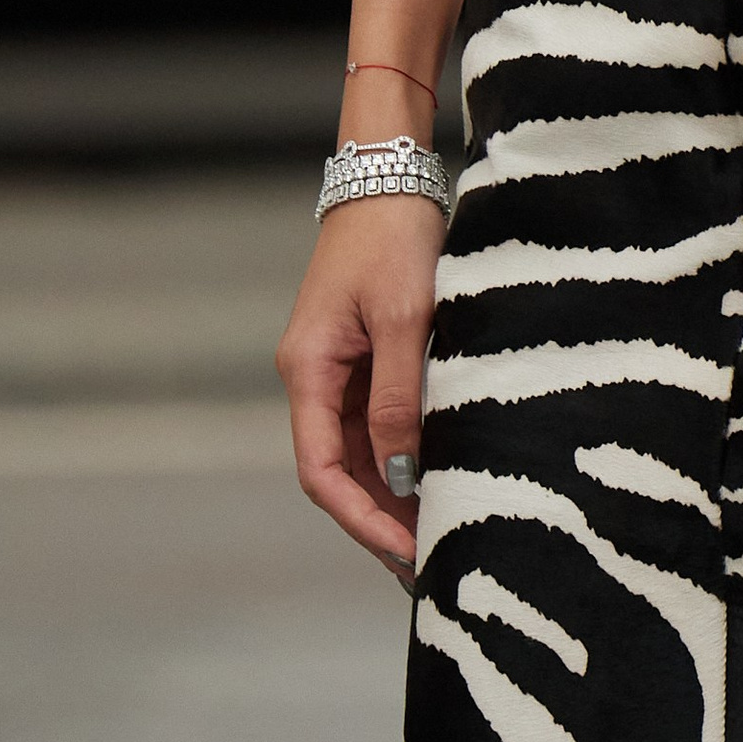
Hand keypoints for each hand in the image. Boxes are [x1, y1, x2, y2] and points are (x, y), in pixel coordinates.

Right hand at [276, 194, 446, 571]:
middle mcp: (314, 378)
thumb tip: (401, 474)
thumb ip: (399, 398)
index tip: (404, 554)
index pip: (321, 471)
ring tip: (434, 537)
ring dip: (390, 494)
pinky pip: (375, 423)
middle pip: (338, 470)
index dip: (360, 519)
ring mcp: (337, 369)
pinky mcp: (362, 357)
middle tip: (425, 566)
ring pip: (358, 452)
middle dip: (377, 519)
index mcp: (308, 371)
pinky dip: (400, 456)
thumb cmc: (392, 237)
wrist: (389, 175)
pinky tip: (432, 481)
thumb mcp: (402, 317)